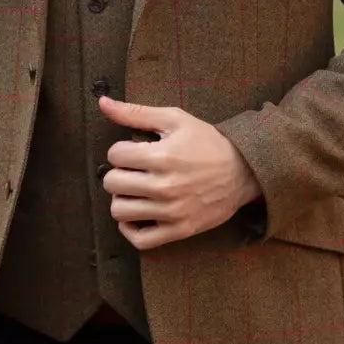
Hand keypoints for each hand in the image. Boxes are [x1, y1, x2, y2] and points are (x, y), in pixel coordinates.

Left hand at [97, 95, 262, 250]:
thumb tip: (102, 103)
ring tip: (134, 190)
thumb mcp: (174, 119)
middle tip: (133, 169)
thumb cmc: (206, 141)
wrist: (241, 171)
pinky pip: (140, 240)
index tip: (134, 150)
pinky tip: (137, 214)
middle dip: (118, 172)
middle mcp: (164, 186)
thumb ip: (135, 112)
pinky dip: (131, 229)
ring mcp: (171, 212)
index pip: (114, 155)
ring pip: (120, 212)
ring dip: (122, 199)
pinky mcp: (179, 230)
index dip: (121, 149)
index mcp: (161, 156)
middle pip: (112, 183)